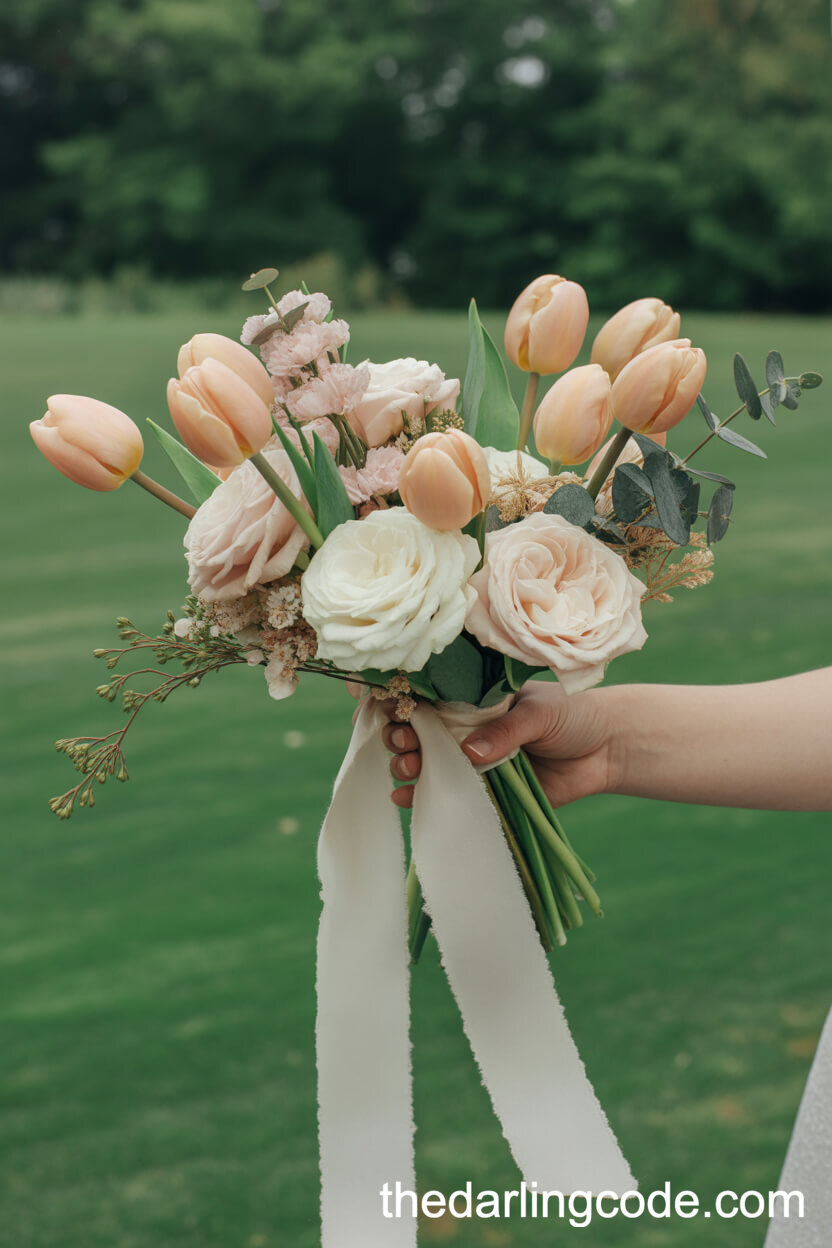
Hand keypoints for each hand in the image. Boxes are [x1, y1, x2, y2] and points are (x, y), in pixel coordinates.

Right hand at [381, 682, 619, 809]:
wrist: (607, 749)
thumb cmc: (573, 715)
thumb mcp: (539, 712)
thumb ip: (506, 730)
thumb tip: (470, 753)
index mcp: (474, 701)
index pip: (429, 700)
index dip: (404, 703)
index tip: (390, 708)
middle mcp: (466, 730)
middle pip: (419, 733)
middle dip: (401, 737)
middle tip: (402, 742)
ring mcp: (472, 763)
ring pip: (427, 765)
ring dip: (407, 766)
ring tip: (407, 769)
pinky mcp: (485, 793)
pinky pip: (449, 797)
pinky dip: (422, 798)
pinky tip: (405, 797)